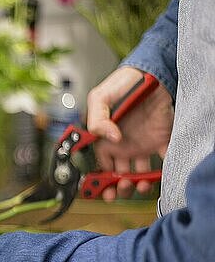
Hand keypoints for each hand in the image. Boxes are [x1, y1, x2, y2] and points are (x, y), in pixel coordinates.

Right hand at [86, 67, 173, 200]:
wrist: (151, 72)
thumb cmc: (122, 83)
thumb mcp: (100, 97)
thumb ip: (97, 120)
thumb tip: (110, 138)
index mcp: (105, 140)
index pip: (100, 167)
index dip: (100, 181)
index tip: (101, 190)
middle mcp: (122, 146)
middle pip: (119, 176)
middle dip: (119, 187)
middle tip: (121, 189)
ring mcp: (142, 144)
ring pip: (140, 173)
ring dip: (140, 183)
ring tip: (141, 183)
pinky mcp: (161, 139)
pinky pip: (164, 160)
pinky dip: (164, 170)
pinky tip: (160, 175)